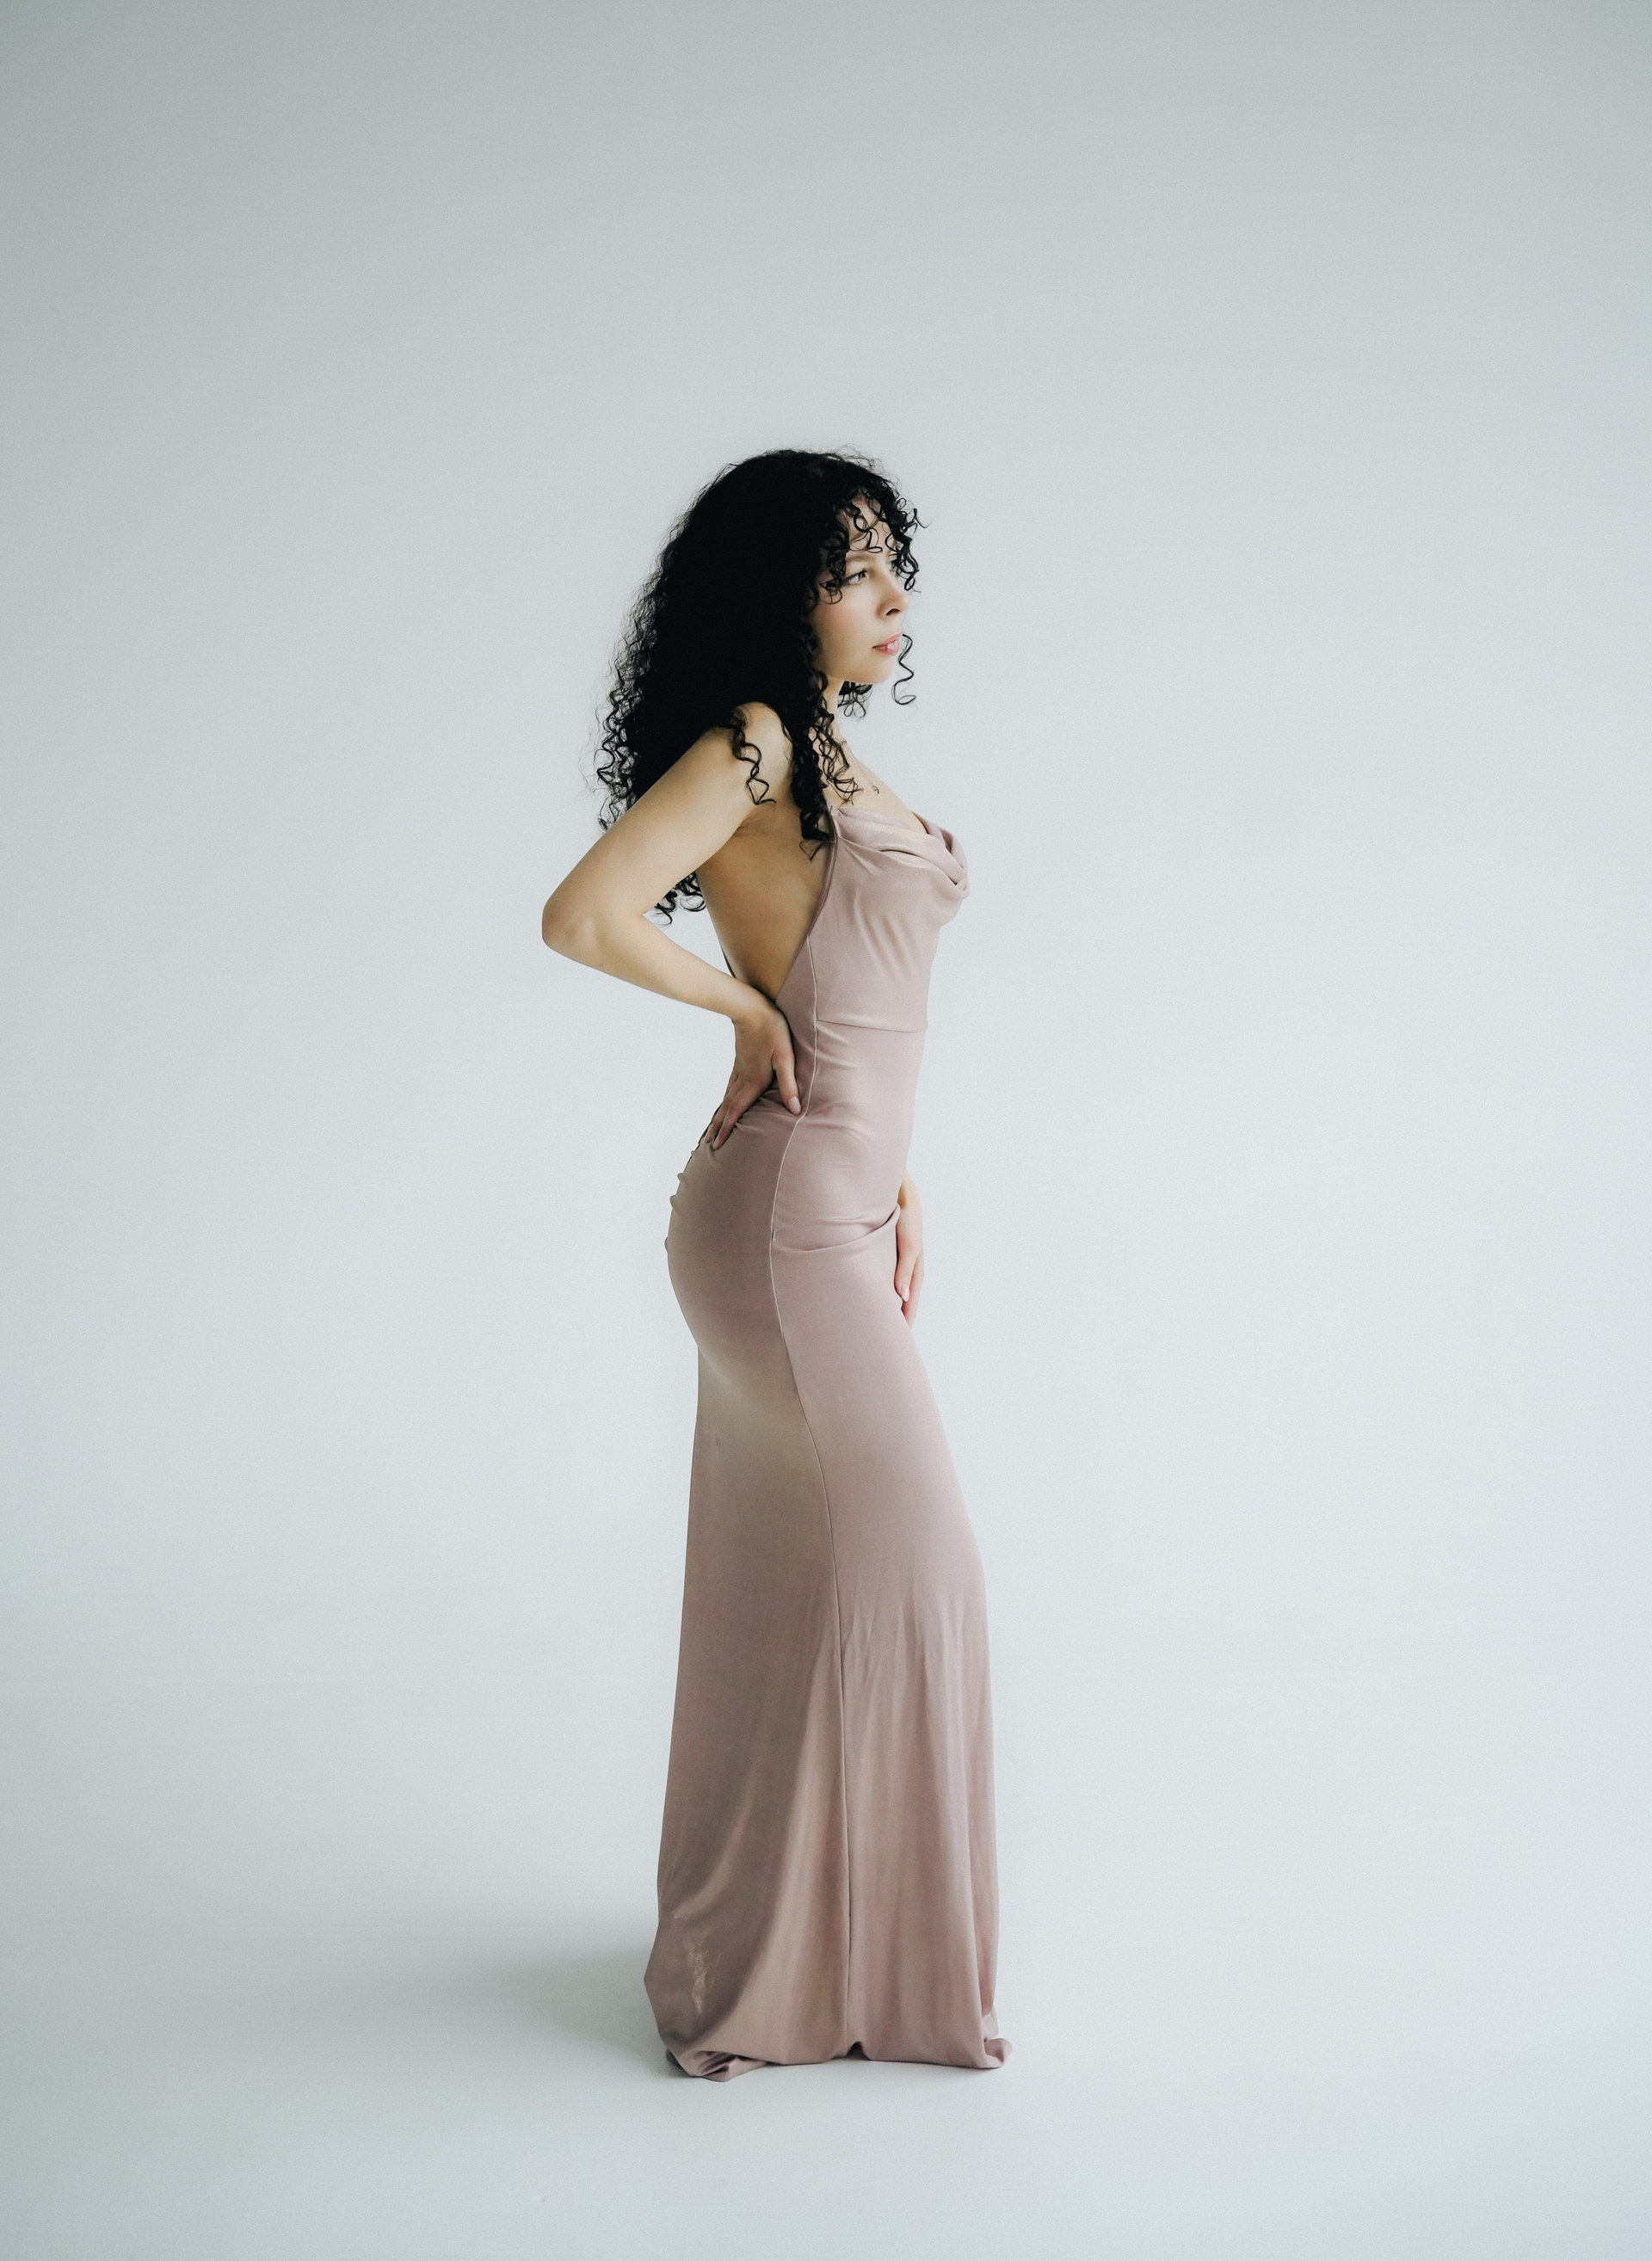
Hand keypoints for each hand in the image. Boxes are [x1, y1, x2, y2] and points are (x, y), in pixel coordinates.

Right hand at [705, 994, 800, 1147]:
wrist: (751, 1009)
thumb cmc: (772, 1031)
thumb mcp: (785, 1058)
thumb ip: (789, 1084)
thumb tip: (795, 1110)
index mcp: (753, 1081)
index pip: (737, 1111)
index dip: (728, 1129)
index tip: (718, 1144)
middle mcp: (742, 1079)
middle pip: (727, 1108)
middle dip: (719, 1127)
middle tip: (710, 1144)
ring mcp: (738, 1071)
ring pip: (726, 1099)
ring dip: (719, 1115)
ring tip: (712, 1129)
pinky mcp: (739, 1063)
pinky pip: (728, 1088)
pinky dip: (724, 1101)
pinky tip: (724, 1102)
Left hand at [894, 1173, 923, 1326]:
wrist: (897, 1190)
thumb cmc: (906, 1216)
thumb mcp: (908, 1244)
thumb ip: (905, 1270)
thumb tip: (902, 1298)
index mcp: (915, 1265)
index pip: (910, 1299)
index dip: (906, 1317)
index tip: (901, 1337)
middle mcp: (906, 1264)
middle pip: (902, 1296)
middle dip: (898, 1315)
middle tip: (889, 1336)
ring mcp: (896, 1257)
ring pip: (892, 1287)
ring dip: (888, 1303)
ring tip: (879, 1320)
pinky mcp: (886, 1249)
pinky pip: (883, 1274)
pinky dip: (880, 1287)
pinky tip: (870, 1293)